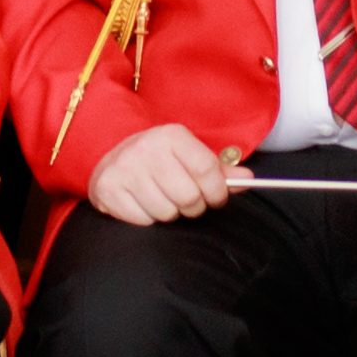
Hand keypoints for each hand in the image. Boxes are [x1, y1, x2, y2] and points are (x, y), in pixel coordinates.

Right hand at [88, 122, 233, 225]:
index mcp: (172, 135)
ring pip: (166, 212)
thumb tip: (248, 180)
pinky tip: (143, 203)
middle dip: (193, 207)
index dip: (217, 192)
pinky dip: (148, 219)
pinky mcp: (108, 189)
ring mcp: (124, 169)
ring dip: (170, 213)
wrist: (111, 160)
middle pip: (188, 197)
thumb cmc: (160, 161)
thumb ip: (219, 171)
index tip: (216, 198)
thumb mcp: (188, 157)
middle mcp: (146, 148)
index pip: (207, 170)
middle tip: (187, 202)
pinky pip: (143, 221)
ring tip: (163, 199)